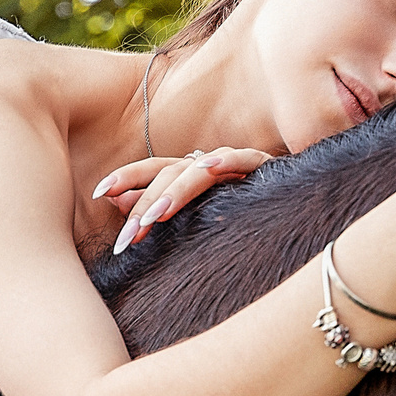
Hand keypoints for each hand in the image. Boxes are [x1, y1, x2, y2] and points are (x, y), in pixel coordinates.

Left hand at [97, 148, 276, 253]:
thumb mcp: (193, 221)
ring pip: (198, 170)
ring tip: (155, 216)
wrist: (297, 214)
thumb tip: (114, 201)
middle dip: (143, 203)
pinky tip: (208, 167)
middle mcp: (208, 165)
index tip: (99, 192)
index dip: (125, 177)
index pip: (151, 171)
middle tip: (127, 237)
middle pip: (168, 172)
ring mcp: (235, 163)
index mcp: (189, 176)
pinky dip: (226, 161)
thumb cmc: (242, 221)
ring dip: (175, 192)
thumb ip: (155, 209)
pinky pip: (244, 158)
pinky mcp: (265, 166)